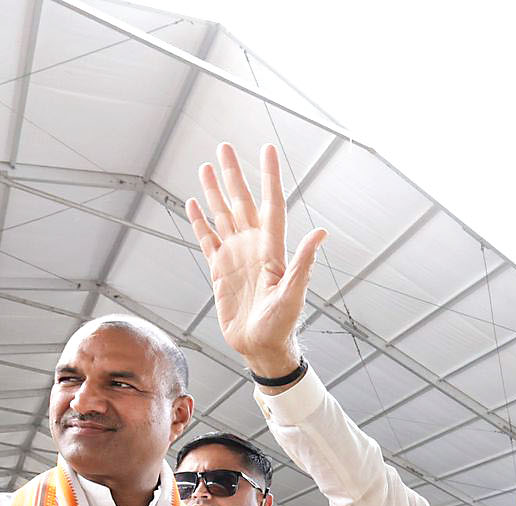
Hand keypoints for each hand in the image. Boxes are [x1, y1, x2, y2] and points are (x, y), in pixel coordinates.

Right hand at [185, 144, 326, 375]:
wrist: (261, 348)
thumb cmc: (282, 326)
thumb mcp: (293, 294)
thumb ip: (303, 262)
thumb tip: (321, 233)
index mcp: (272, 249)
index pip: (271, 204)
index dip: (269, 176)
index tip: (266, 150)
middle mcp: (253, 247)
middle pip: (242, 202)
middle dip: (234, 175)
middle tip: (225, 147)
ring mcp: (236, 257)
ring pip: (223, 216)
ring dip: (215, 192)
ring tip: (206, 166)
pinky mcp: (220, 271)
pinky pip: (208, 239)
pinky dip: (200, 221)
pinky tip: (194, 203)